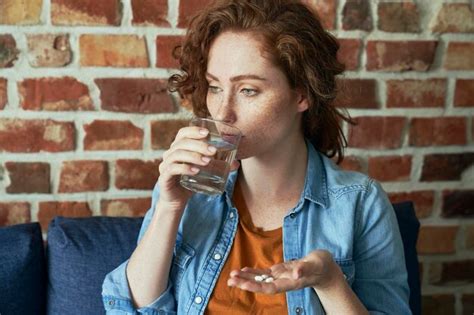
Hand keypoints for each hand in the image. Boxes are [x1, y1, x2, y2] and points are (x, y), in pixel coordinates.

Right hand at [157, 126, 239, 211]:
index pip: (182, 133)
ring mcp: (165, 165)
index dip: (193, 131)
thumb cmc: (191, 181)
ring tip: (207, 161)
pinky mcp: (164, 177)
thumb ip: (218, 166)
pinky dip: (184, 168)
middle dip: (199, 145)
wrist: (177, 200)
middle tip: (213, 151)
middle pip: (182, 143)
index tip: (207, 134)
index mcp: (178, 148)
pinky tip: (195, 171)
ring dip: (193, 156)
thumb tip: (236, 163)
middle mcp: (169, 154)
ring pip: (177, 154)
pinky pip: (172, 169)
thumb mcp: (205, 172)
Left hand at [227, 250, 342, 293]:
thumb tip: (296, 271)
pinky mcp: (281, 271)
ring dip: (246, 278)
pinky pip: (265, 273)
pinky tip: (244, 270)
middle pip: (261, 285)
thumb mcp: (316, 264)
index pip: (271, 287)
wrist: (326, 268)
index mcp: (291, 282)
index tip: (243, 285)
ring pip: (260, 279)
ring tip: (232, 276)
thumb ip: (306, 268)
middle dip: (245, 283)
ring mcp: (281, 277)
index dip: (256, 287)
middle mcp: (283, 282)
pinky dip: (254, 272)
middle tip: (230, 279)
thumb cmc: (322, 265)